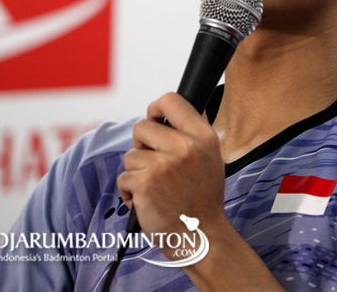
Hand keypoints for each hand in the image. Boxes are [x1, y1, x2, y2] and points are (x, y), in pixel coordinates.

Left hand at [116, 93, 225, 253]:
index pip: (171, 100)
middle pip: (142, 126)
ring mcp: (164, 165)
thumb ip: (196, 133)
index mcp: (203, 137)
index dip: (156, 107)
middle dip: (142, 145)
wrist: (200, 235)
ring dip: (136, 171)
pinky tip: (147, 200)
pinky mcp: (145, 183)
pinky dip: (130, 191)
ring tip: (155, 187)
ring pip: (131, 154)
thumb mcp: (212, 158)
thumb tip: (184, 109)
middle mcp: (185, 147)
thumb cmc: (204, 199)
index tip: (154, 118)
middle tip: (154, 163)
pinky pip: (123, 177)